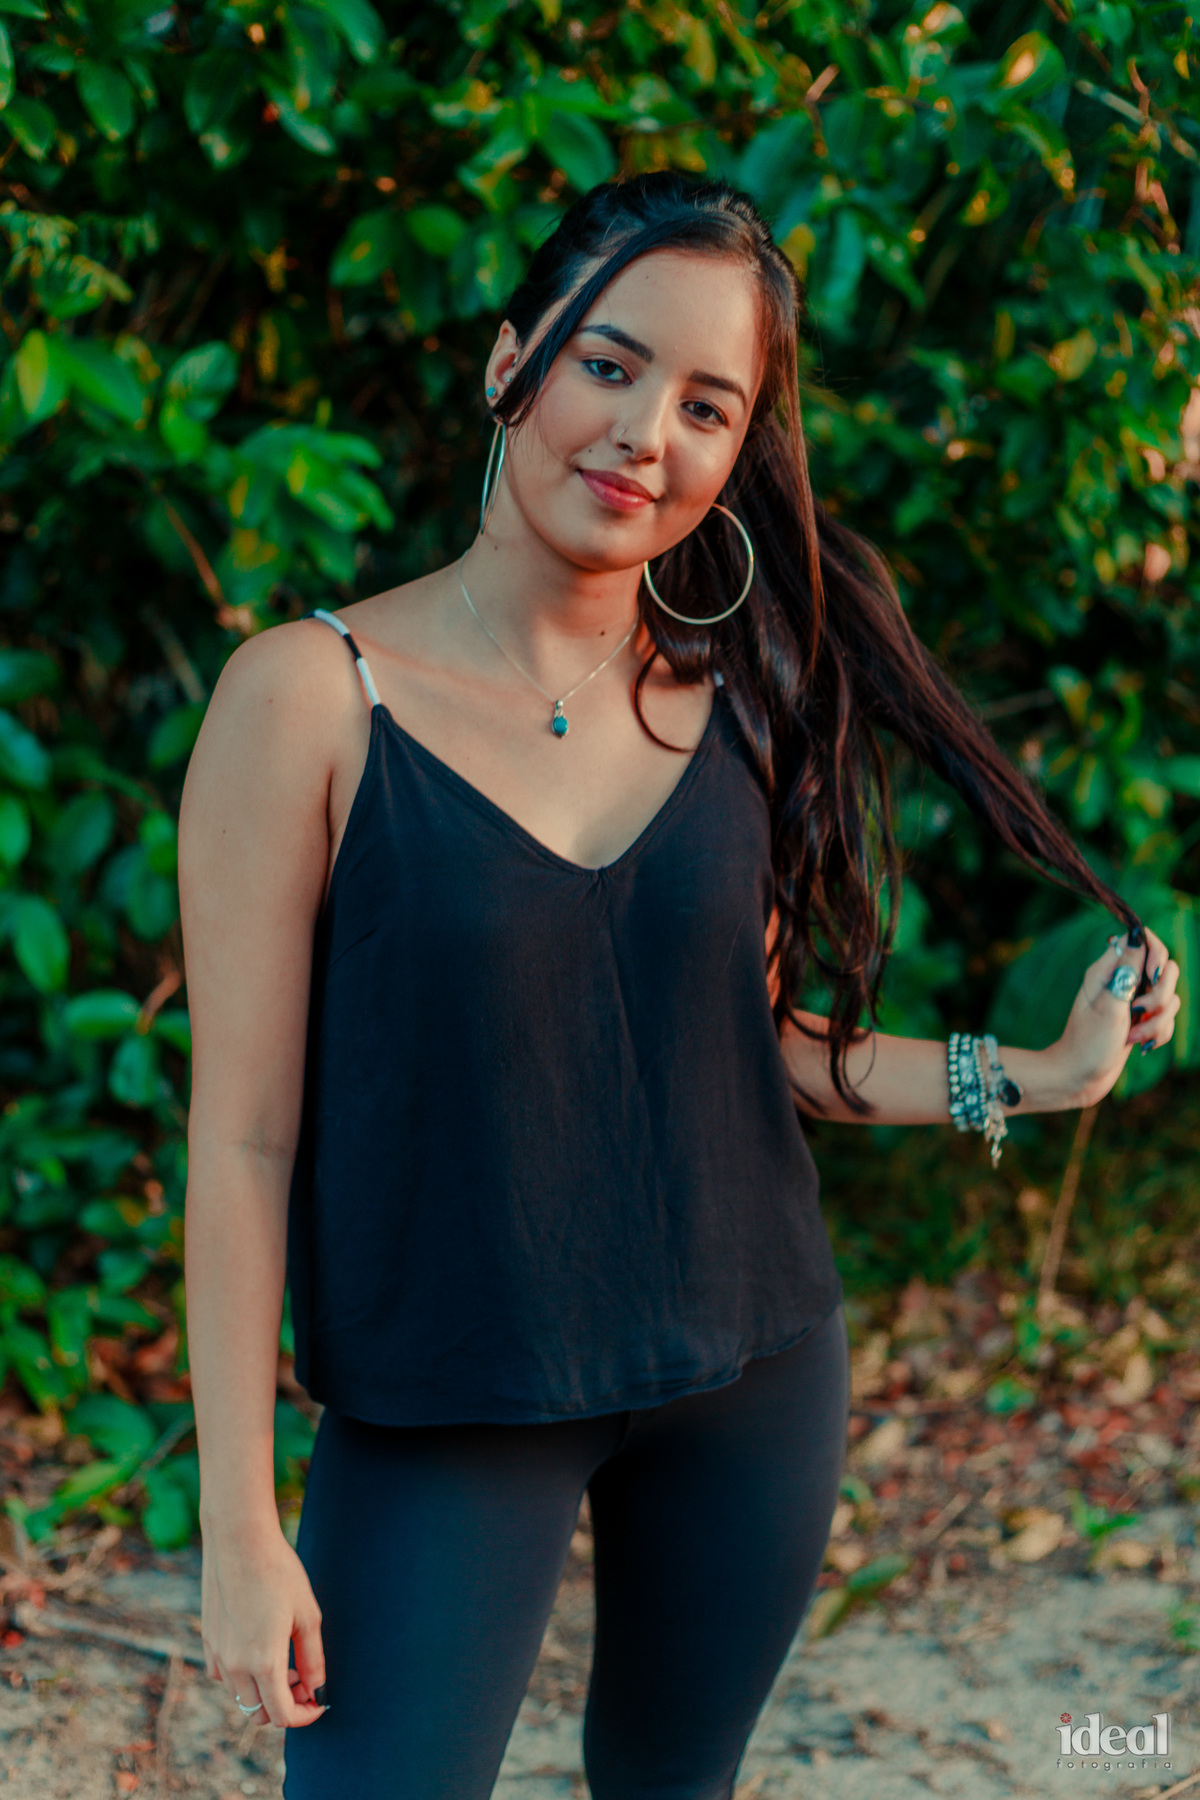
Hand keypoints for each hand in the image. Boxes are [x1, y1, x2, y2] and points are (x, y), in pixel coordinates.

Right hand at [200, 1518, 327, 1728]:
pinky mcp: (207, 1640)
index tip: (317, 1702)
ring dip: (263, 1691)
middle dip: (285, 1705)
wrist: (239, 1540)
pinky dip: (242, 1676)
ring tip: (283, 1658)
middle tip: (302, 1677)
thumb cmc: (279, 1572)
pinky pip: (224, 1676)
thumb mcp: (307, 1615)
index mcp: (264, 1663)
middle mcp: (235, 1667)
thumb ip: (313, 1660)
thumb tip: (317, 1691)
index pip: (283, 1715)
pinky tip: (257, 1647)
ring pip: (241, 1697)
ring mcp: (218, 1654)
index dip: (305, 1715)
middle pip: (259, 1714)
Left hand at [1044, 925, 1179, 1107]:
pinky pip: (1167, 1019)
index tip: (1151, 977)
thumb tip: (1138, 936)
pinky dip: (1158, 1033)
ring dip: (1157, 1021)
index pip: (1140, 940)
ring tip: (1131, 1036)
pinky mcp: (1141, 1021)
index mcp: (1107, 971)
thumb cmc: (1088, 1045)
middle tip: (1138, 1012)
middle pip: (1165, 969)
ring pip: (1170, 998)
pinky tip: (1138, 1044)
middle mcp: (1121, 982)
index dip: (1155, 954)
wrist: (1078, 1078)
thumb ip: (1127, 972)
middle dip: (1161, 996)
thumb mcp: (1109, 1006)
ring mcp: (1132, 1002)